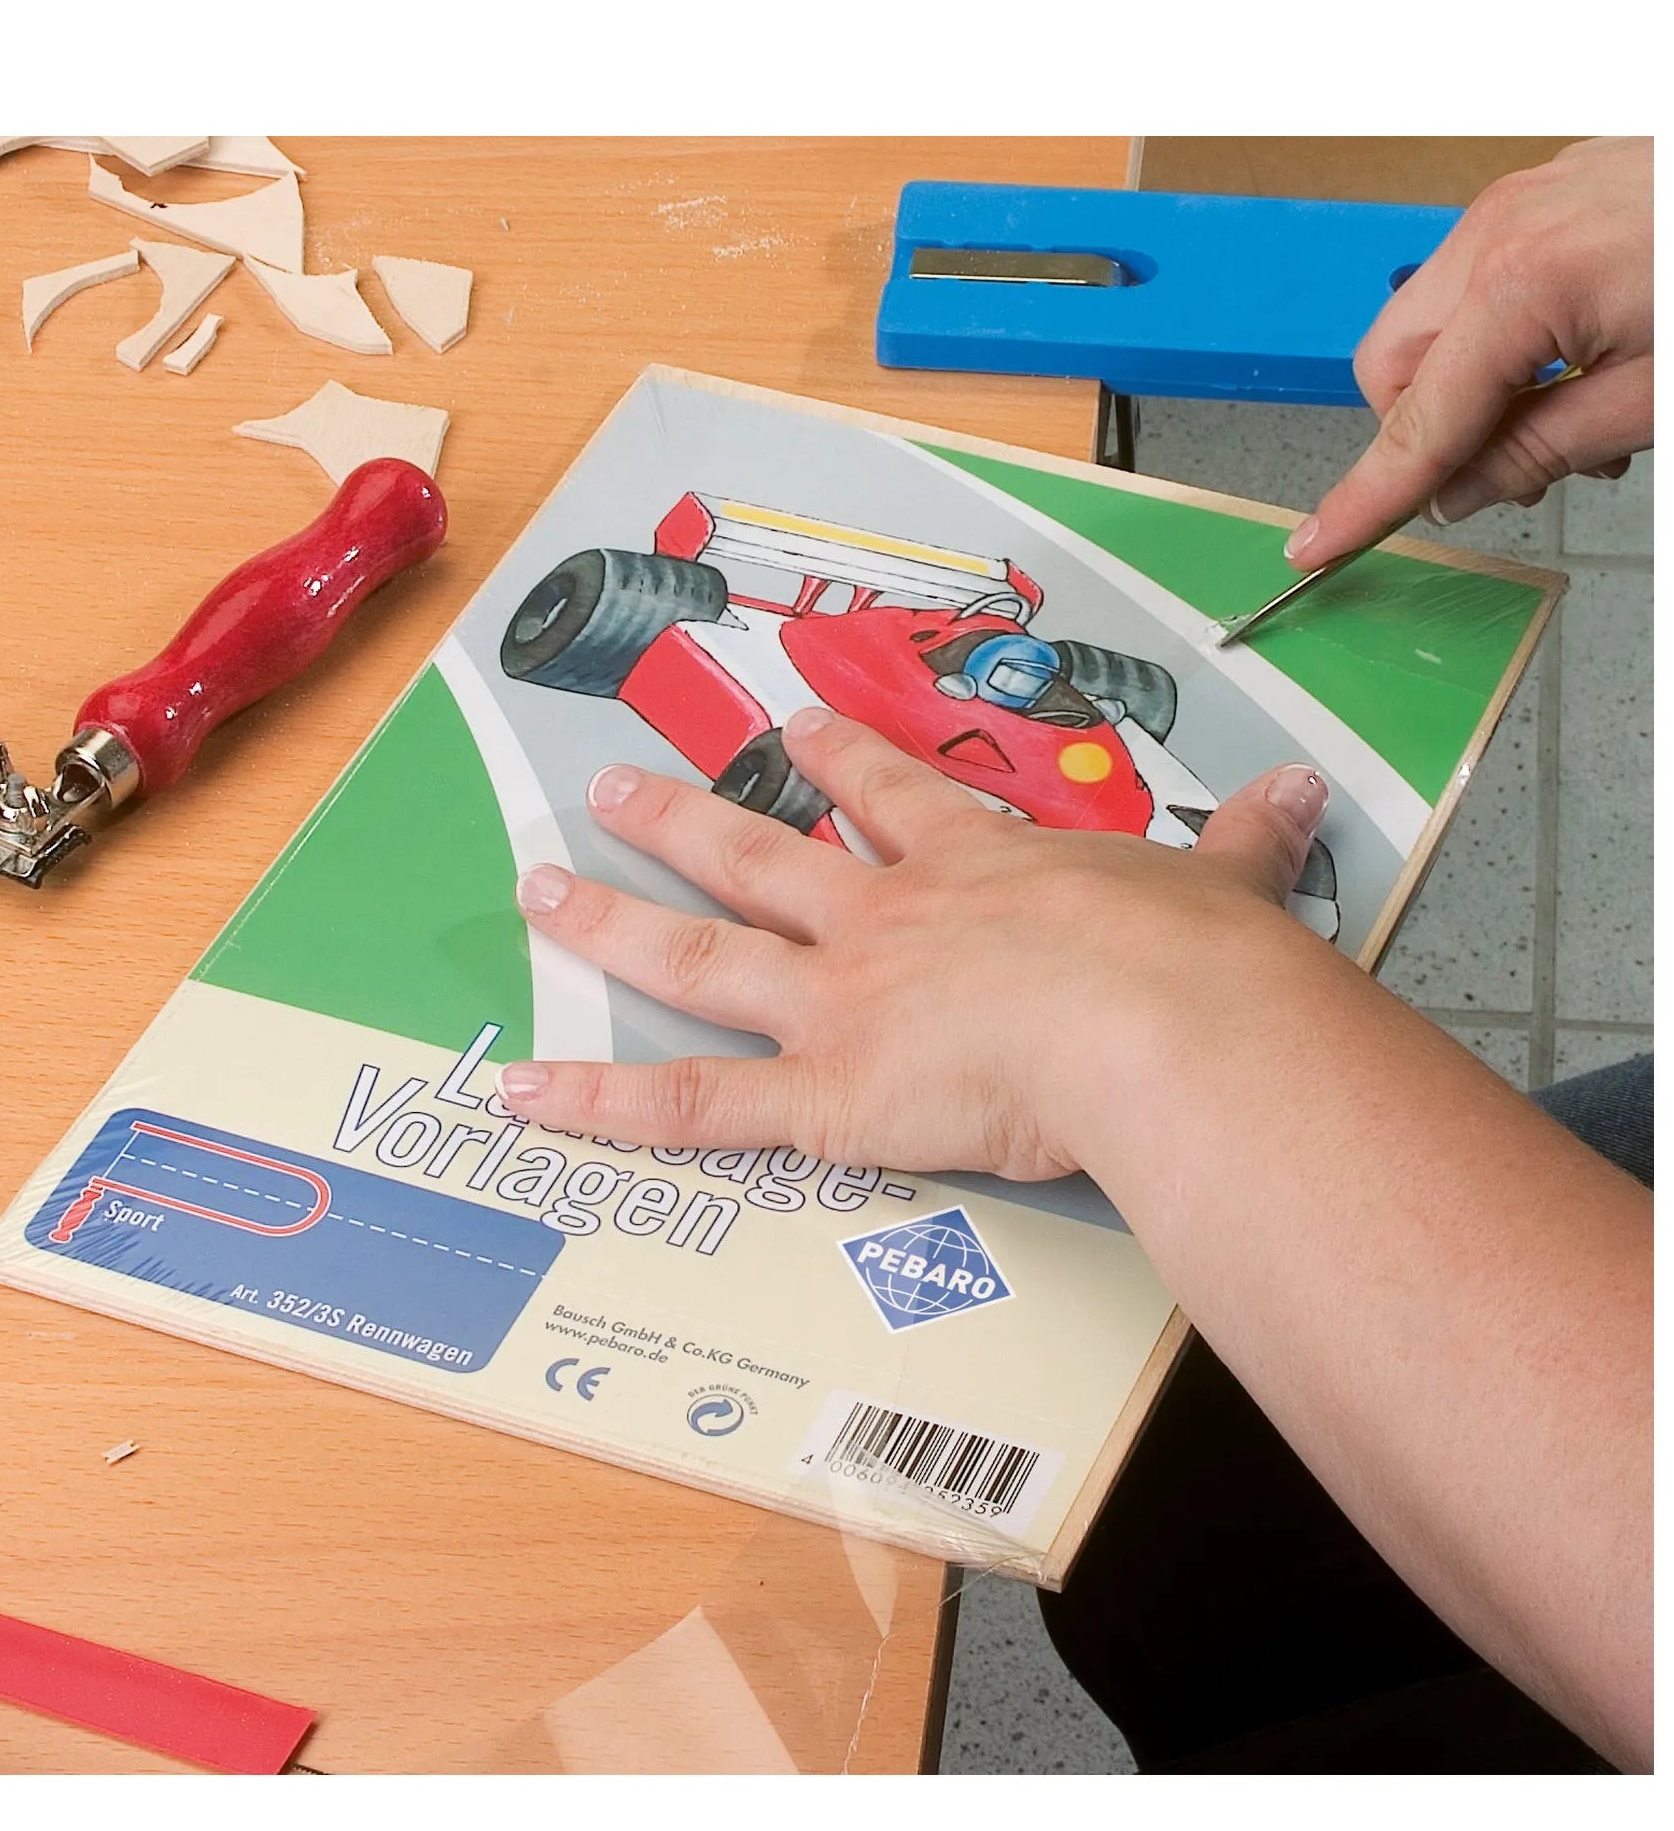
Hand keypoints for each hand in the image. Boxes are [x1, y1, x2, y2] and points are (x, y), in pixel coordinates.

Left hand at [497, 707, 1338, 1182]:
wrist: (1168, 1021)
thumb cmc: (1197, 960)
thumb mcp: (1229, 883)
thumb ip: (1248, 842)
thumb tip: (1307, 791)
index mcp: (979, 867)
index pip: (892, 798)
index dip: (836, 760)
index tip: (791, 727)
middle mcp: (888, 920)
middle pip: (762, 858)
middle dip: (683, 820)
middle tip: (616, 785)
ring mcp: (842, 1000)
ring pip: (700, 956)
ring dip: (611, 923)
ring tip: (537, 889)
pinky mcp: (826, 1092)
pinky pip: (693, 1103)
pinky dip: (603, 1102)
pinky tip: (522, 1093)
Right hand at [1291, 137, 1652, 569]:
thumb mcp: (1658, 400)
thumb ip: (1544, 448)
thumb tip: (1466, 488)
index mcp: (1525, 278)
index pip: (1417, 418)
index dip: (1368, 494)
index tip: (1319, 545)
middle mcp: (1507, 225)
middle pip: (1396, 362)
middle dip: (1431, 428)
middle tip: (1511, 471)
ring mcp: (1529, 197)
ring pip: (1435, 322)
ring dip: (1477, 384)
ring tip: (1575, 414)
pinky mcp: (1559, 189)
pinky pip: (1486, 279)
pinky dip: (1512, 336)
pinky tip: (1584, 360)